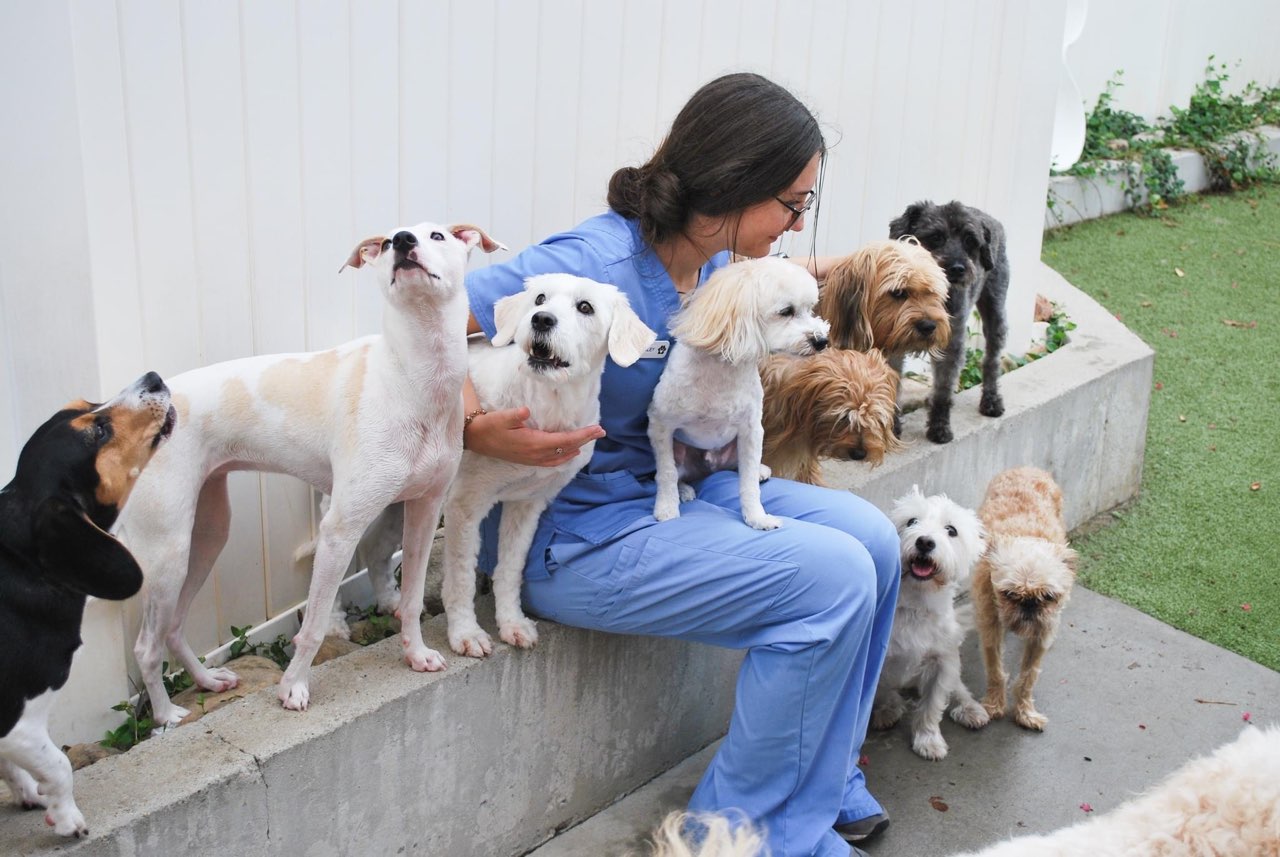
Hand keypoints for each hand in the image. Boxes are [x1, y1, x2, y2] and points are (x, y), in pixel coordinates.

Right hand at [464, 406, 603, 466]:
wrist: (476, 439)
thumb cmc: (489, 426)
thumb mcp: (500, 418)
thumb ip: (514, 415)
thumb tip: (525, 410)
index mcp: (533, 443)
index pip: (565, 441)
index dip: (582, 435)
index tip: (597, 429)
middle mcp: (536, 454)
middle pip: (567, 449)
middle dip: (585, 439)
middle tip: (601, 431)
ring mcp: (532, 459)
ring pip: (561, 457)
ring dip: (576, 448)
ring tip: (589, 440)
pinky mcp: (528, 460)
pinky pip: (552, 462)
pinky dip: (564, 457)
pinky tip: (569, 454)